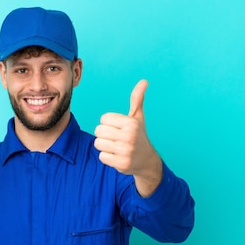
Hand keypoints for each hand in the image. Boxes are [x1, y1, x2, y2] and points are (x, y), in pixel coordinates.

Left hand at [94, 79, 162, 195]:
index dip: (108, 123)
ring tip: (116, 147)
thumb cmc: (139, 135)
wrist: (146, 160)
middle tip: (116, 138)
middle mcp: (129, 136)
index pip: (103, 119)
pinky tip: (117, 156)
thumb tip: (144, 81)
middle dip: (104, 135)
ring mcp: (126, 151)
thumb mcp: (138, 117)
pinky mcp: (121, 164)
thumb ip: (137, 99)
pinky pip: (101, 156)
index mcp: (131, 123)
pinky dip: (107, 157)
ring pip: (98, 144)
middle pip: (98, 131)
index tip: (118, 128)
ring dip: (104, 146)